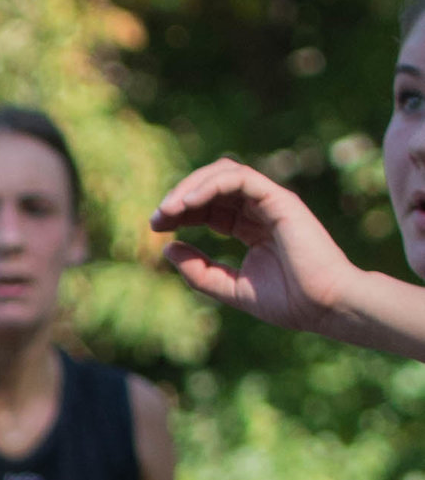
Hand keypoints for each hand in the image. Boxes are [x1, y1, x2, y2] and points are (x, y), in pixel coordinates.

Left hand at [147, 160, 365, 332]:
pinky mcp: (279, 199)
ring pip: (224, 174)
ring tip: (168, 210)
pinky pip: (240, 178)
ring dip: (191, 187)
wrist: (324, 306)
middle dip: (180, 197)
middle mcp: (260, 209)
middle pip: (212, 186)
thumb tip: (167, 248)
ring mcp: (271, 201)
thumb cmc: (288, 302)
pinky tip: (188, 204)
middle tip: (157, 218)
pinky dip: (211, 185)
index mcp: (251, 228)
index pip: (209, 207)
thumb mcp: (230, 288)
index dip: (181, 212)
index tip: (156, 227)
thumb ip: (199, 271)